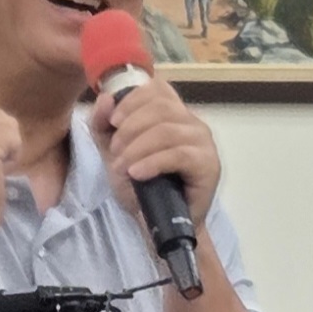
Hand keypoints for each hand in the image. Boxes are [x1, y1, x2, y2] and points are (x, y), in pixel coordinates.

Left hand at [91, 76, 219, 229]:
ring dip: (137, 148)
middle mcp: (192, 121)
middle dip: (130, 128)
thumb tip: (105, 98)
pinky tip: (137, 173)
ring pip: (167, 130)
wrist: (158, 223)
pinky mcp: (209, 165)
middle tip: (115, 151)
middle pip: (160, 107)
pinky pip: (179, 154)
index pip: (157, 88)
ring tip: (123, 167)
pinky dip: (152, 162)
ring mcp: (203, 142)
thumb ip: (103, 124)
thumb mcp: (113, 152)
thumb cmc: (141, 186)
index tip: (113, 122)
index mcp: (173, 113)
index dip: (132, 99)